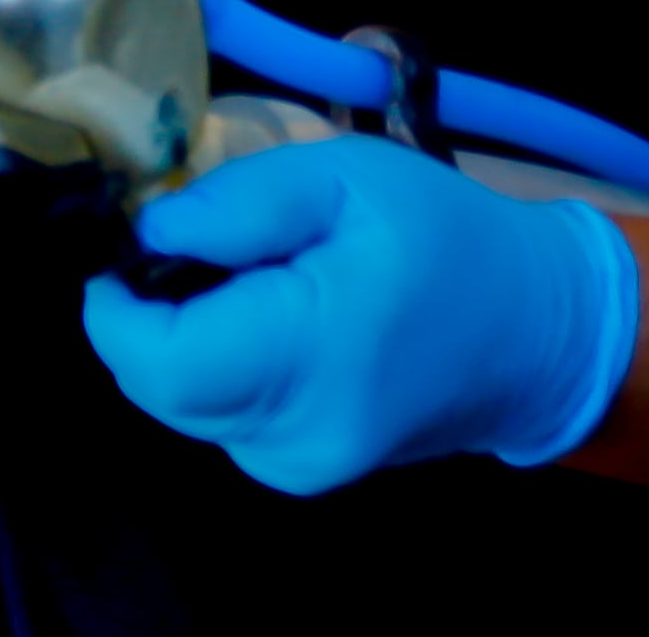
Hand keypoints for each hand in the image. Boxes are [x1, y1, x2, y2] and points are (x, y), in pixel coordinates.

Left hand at [82, 134, 640, 494]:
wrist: (534, 334)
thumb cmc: (444, 237)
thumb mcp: (345, 176)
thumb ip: (239, 203)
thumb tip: (150, 233)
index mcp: (315, 355)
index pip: (161, 364)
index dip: (114, 308)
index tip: (121, 250)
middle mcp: (298, 435)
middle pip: (157, 387)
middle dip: (143, 316)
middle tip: (187, 249)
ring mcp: (298, 468)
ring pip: (180, 403)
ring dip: (179, 340)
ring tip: (239, 280)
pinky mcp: (298, 472)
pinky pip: (217, 416)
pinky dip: (214, 366)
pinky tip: (261, 321)